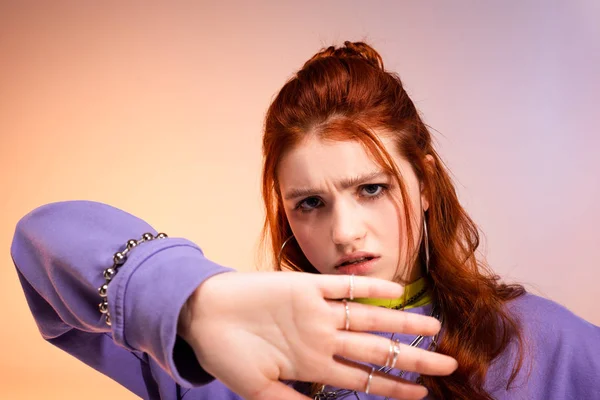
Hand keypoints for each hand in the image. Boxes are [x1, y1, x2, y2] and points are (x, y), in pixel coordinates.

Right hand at [178, 271, 456, 399]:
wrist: (204, 315)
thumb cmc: (228, 354)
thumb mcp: (259, 392)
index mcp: (314, 364)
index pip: (364, 380)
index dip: (394, 388)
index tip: (423, 395)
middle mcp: (322, 337)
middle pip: (375, 349)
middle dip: (412, 359)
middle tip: (448, 365)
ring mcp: (316, 311)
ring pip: (367, 318)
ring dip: (400, 322)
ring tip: (434, 327)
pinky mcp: (304, 286)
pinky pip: (342, 287)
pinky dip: (368, 288)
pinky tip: (395, 291)